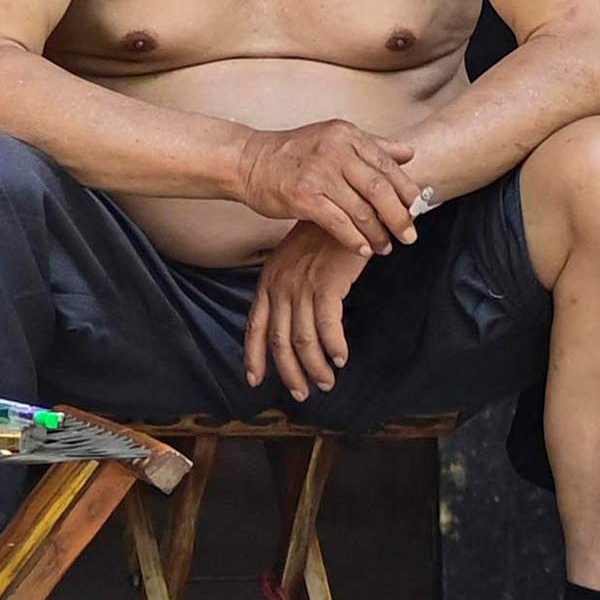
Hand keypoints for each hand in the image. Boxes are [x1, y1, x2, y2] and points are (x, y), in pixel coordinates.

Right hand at [231, 119, 417, 255]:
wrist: (249, 161)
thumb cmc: (294, 153)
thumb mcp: (334, 138)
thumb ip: (373, 145)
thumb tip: (410, 152)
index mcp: (347, 134)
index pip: (388, 166)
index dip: (407, 192)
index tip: (418, 210)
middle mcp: (335, 150)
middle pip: (380, 189)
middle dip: (399, 217)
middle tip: (410, 236)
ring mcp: (319, 173)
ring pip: (361, 210)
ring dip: (377, 234)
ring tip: (385, 247)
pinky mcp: (304, 197)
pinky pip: (339, 224)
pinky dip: (355, 240)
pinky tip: (362, 249)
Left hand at [243, 226, 366, 403]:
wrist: (345, 207)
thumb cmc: (325, 235)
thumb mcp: (296, 260)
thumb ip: (290, 288)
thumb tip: (293, 319)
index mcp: (268, 280)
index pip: (254, 325)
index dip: (253, 356)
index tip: (254, 380)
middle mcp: (279, 285)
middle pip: (278, 340)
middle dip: (289, 372)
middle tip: (303, 392)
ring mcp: (300, 285)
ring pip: (303, 340)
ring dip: (315, 366)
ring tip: (327, 381)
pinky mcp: (326, 284)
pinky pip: (327, 327)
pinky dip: (334, 346)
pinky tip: (341, 357)